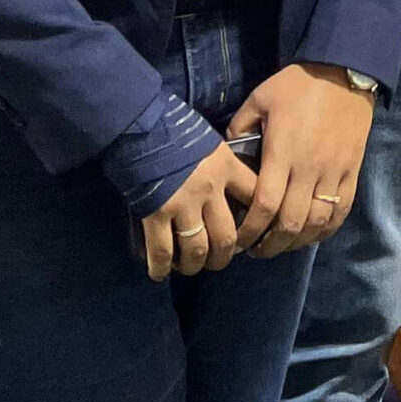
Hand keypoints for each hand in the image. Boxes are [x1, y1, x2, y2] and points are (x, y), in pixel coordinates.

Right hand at [140, 143, 256, 281]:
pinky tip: (161, 273)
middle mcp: (210, 189)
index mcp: (227, 167)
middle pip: (227, 236)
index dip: (259, 220)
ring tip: (192, 266)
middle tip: (220, 260)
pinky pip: (162, 251)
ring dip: (195, 264)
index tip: (254, 233)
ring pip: (197, 249)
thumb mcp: (212, 143)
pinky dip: (162, 267)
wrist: (142, 128)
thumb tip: (231, 188)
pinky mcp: (156, 214)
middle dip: (224, 257)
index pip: (255, 198)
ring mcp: (183, 204)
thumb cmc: (177, 131)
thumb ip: (224, 166)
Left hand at [228, 63, 376, 257]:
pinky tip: (314, 233)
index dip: (251, 230)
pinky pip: (342, 209)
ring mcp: (334, 171)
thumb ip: (240, 127)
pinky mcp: (352, 169)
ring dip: (299, 240)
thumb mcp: (260, 99)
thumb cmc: (298, 85)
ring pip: (317, 221)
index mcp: (282, 153)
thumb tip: (227, 152)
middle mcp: (309, 168)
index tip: (240, 240)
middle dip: (272, 244)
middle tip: (258, 249)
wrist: (345, 71)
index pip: (265, 205)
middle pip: (291, 222)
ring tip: (284, 243)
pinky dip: (327, 228)